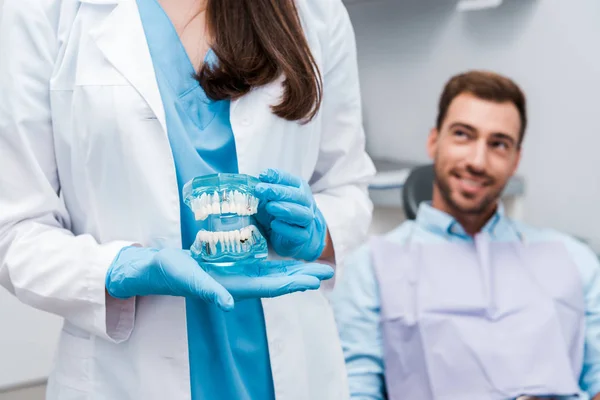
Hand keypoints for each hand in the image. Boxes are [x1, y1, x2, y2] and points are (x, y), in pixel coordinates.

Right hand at [105, 246, 332, 310]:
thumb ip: (209, 292)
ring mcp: (239, 276)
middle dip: (302, 276)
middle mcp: (241, 284)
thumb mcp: (189, 278)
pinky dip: (279, 263)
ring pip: (273, 274)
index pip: (270, 287)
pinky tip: (290, 258)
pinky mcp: (234, 267)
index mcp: (234, 288)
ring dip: (295, 270)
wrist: (161, 269)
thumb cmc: (173, 272)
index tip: (314, 280)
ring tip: (316, 265)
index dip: (293, 283)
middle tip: (328, 270)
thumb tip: (228, 305)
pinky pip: (262, 265)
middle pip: (278, 281)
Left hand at [254, 168, 326, 261]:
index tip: (262, 175)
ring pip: (301, 214)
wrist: (295, 237)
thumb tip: (251, 186)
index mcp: (299, 189)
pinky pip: (298, 233)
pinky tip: (274, 224)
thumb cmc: (280, 215)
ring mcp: (307, 221)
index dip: (277, 177)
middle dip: (278, 192)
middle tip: (260, 190)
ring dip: (285, 209)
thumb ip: (264, 193)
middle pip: (296, 196)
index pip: (290, 180)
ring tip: (269, 207)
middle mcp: (306, 203)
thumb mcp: (271, 201)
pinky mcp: (303, 237)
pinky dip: (286, 228)